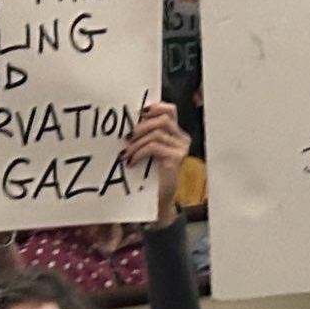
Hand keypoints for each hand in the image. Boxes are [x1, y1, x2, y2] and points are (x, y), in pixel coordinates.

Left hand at [123, 102, 190, 226]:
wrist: (159, 201)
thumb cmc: (151, 175)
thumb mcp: (148, 151)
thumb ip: (145, 136)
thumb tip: (129, 123)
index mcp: (176, 133)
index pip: (170, 110)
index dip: (155, 107)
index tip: (138, 113)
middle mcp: (182, 139)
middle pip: (164, 118)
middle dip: (142, 126)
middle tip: (128, 138)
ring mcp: (181, 148)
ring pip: (157, 132)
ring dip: (138, 142)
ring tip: (127, 153)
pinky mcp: (176, 158)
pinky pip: (155, 146)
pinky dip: (140, 152)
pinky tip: (132, 161)